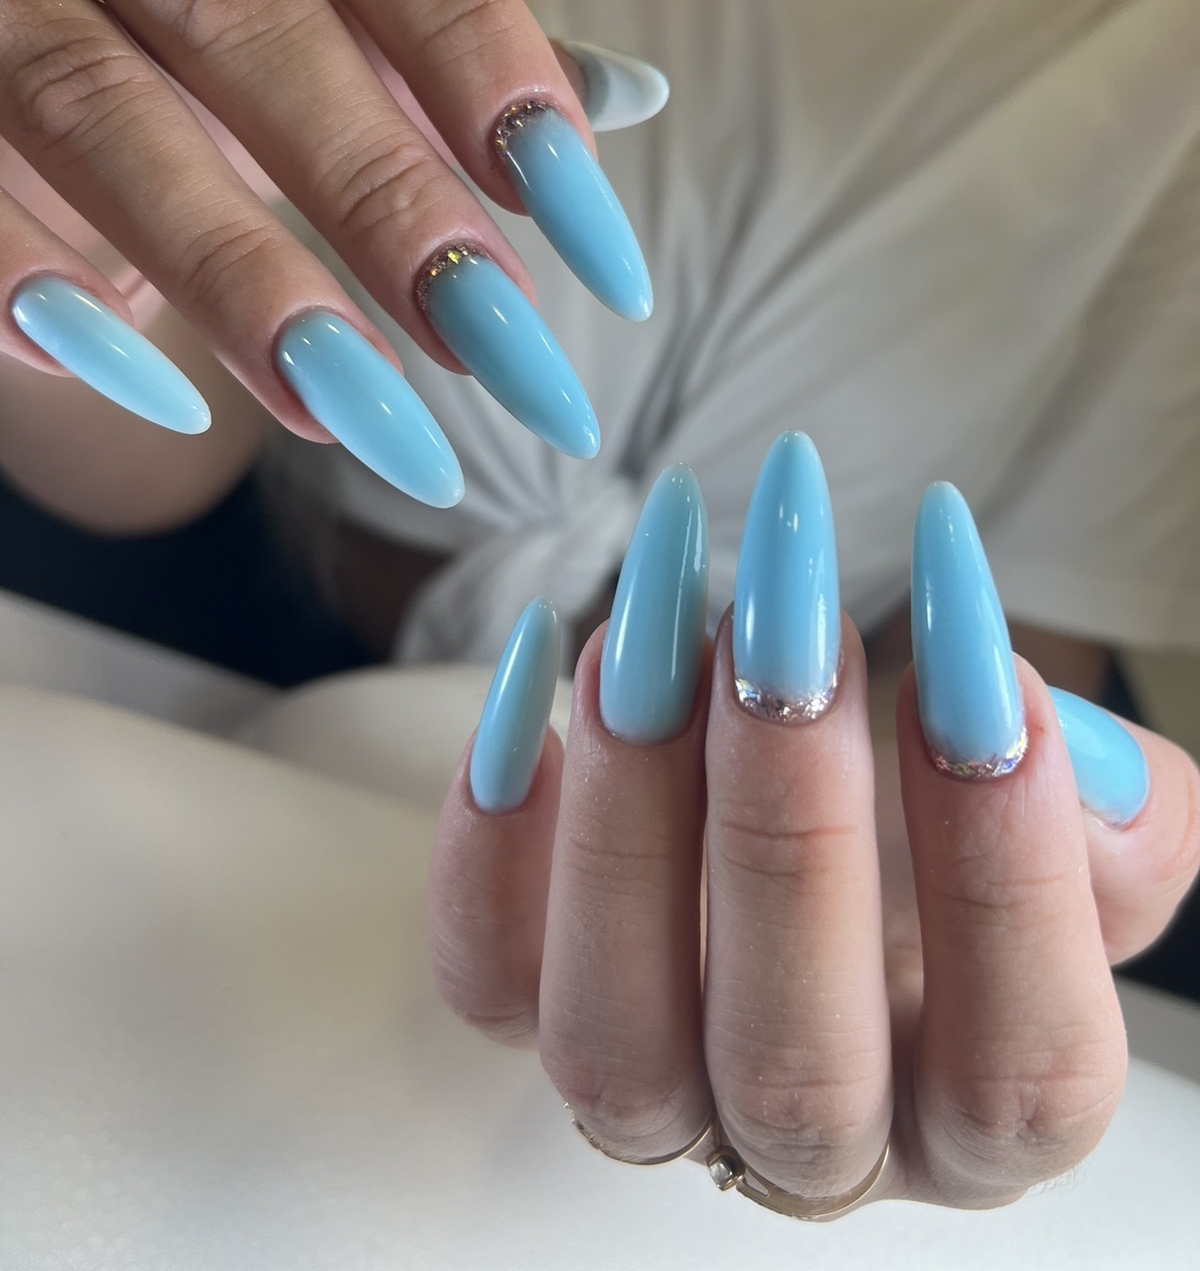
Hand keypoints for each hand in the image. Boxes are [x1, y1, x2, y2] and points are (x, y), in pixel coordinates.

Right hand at [0, 0, 660, 491]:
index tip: (573, 201)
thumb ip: (451, 52)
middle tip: (491, 336)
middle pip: (235, 3)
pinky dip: (46, 295)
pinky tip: (164, 393)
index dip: (472, 39)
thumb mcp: (328, 25)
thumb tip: (633, 93)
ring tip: (359, 410)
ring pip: (87, 97)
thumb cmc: (192, 43)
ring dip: (235, 269)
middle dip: (375, 183)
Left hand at [429, 438, 1199, 1216]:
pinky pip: (483, 978)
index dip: (1009, 877)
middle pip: (793, 1067)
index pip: (1019, 1064)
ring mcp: (658, 1090)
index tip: (988, 672)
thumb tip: (1079, 782)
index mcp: (976, 1115)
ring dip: (625, 822)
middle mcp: (811, 1141)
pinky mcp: (533, 1015)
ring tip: (641, 636)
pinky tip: (538, 676)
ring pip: (614, 1042)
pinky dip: (488, 838)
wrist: (830, 828)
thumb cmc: (950, 827)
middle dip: (790, 830)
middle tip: (790, 627)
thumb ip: (1117, 824)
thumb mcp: (1075, 823)